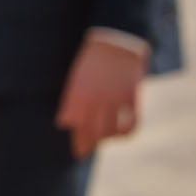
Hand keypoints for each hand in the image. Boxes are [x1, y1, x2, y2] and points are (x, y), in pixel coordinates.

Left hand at [56, 35, 146, 158]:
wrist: (116, 43)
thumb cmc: (91, 62)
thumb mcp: (76, 79)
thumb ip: (71, 102)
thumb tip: (64, 124)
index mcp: (79, 93)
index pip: (76, 124)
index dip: (78, 141)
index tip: (77, 153)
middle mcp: (97, 98)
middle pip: (93, 131)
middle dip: (88, 144)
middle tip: (84, 152)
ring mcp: (115, 98)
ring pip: (111, 130)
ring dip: (106, 139)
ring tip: (101, 140)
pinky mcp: (132, 97)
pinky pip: (131, 123)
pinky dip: (126, 133)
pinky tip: (120, 135)